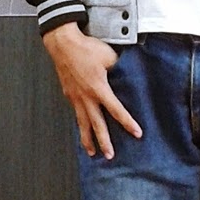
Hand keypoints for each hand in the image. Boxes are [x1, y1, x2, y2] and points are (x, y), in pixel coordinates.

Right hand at [42, 21, 141, 158]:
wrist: (63, 43)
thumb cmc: (86, 48)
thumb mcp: (110, 57)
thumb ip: (119, 70)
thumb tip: (128, 77)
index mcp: (98, 88)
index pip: (116, 110)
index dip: (127, 123)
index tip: (137, 133)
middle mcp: (86, 96)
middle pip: (96, 124)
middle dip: (104, 141)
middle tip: (110, 156)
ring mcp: (75, 97)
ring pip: (82, 123)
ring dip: (87, 139)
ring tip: (92, 153)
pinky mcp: (69, 95)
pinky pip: (76, 114)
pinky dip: (80, 125)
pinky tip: (83, 131)